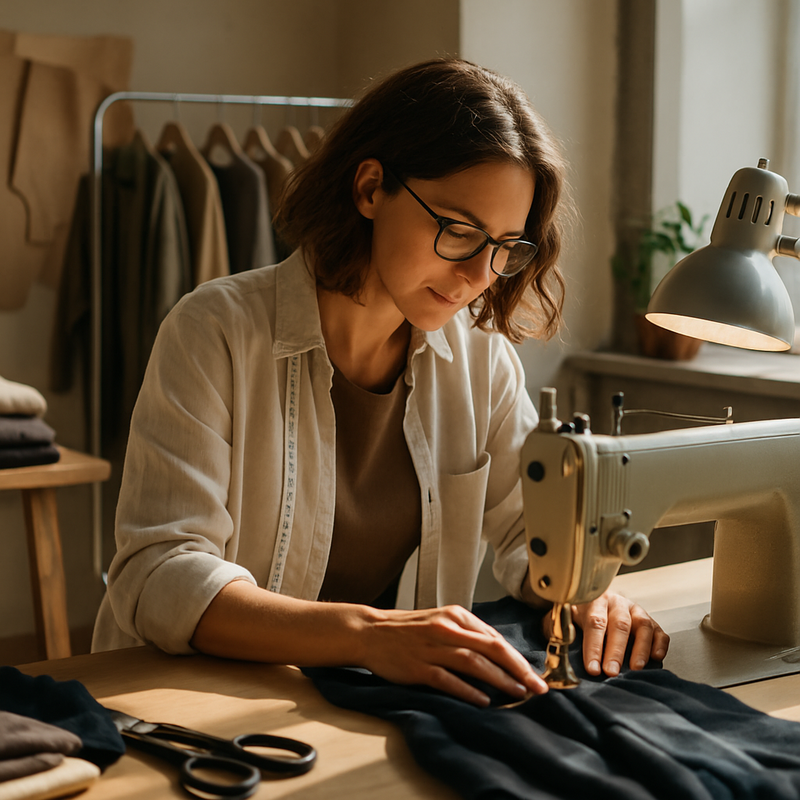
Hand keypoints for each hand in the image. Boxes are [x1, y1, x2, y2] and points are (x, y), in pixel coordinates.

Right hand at [358, 605, 548, 706]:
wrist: (371, 632)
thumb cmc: (409, 630)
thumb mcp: (441, 621)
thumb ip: (468, 634)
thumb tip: (500, 653)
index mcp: (455, 616)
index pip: (494, 638)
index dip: (517, 657)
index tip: (533, 673)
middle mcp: (446, 629)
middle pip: (491, 649)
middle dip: (518, 669)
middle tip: (537, 687)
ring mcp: (432, 648)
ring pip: (474, 663)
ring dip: (500, 680)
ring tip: (518, 694)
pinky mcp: (418, 667)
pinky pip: (448, 680)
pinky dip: (468, 691)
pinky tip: (484, 701)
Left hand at [546, 591, 669, 677]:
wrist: (591, 601)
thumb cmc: (576, 617)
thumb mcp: (564, 620)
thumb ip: (562, 632)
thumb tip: (560, 653)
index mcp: (593, 600)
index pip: (594, 623)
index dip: (594, 647)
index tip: (592, 668)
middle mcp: (615, 603)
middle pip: (619, 624)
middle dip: (616, 650)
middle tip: (611, 672)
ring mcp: (634, 610)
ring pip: (642, 625)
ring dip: (640, 648)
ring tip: (635, 669)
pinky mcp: (650, 620)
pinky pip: (659, 631)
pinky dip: (660, 644)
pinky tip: (656, 658)